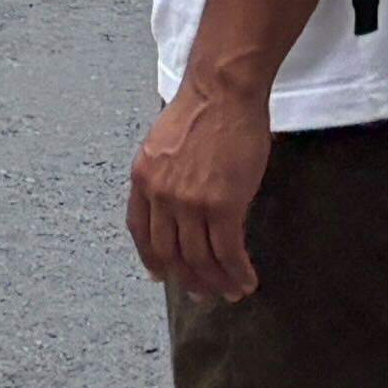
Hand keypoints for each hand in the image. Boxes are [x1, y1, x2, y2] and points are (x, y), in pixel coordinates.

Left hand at [129, 72, 272, 299]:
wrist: (221, 93)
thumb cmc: (200, 112)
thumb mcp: (163, 146)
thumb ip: (164, 177)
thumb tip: (173, 206)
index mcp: (141, 178)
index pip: (140, 231)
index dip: (151, 258)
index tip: (160, 275)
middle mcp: (160, 194)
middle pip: (170, 252)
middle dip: (188, 278)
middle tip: (203, 294)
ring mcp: (189, 202)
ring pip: (200, 259)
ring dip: (217, 282)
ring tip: (231, 292)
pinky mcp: (222, 206)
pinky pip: (228, 253)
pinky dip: (237, 273)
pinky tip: (247, 281)